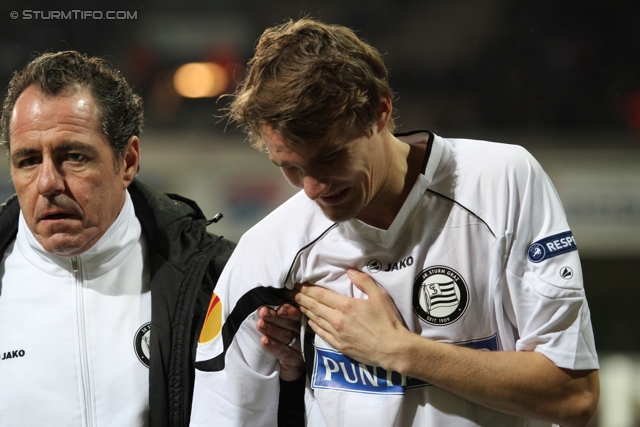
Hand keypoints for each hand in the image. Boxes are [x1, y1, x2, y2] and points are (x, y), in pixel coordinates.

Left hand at [256, 302, 304, 380]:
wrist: (290, 367)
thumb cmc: (285, 342)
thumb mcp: (285, 327)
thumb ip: (279, 317)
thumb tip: (264, 306)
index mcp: (302, 323)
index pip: (298, 314)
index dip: (290, 310)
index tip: (279, 307)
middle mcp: (303, 334)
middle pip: (291, 324)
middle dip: (275, 317)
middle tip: (263, 312)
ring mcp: (300, 348)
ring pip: (286, 336)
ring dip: (272, 330)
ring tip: (260, 324)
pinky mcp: (294, 361)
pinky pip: (284, 352)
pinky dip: (273, 346)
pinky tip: (264, 341)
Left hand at [290, 269, 409, 368]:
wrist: (393, 350)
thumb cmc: (388, 322)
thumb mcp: (380, 296)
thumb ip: (364, 281)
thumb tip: (349, 271)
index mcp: (345, 305)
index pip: (319, 295)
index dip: (306, 289)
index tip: (296, 284)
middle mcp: (337, 319)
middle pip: (313, 306)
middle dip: (299, 298)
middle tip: (288, 292)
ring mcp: (336, 334)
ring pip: (314, 319)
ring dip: (303, 310)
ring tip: (295, 304)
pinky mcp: (339, 346)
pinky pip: (320, 333)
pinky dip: (312, 325)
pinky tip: (309, 321)